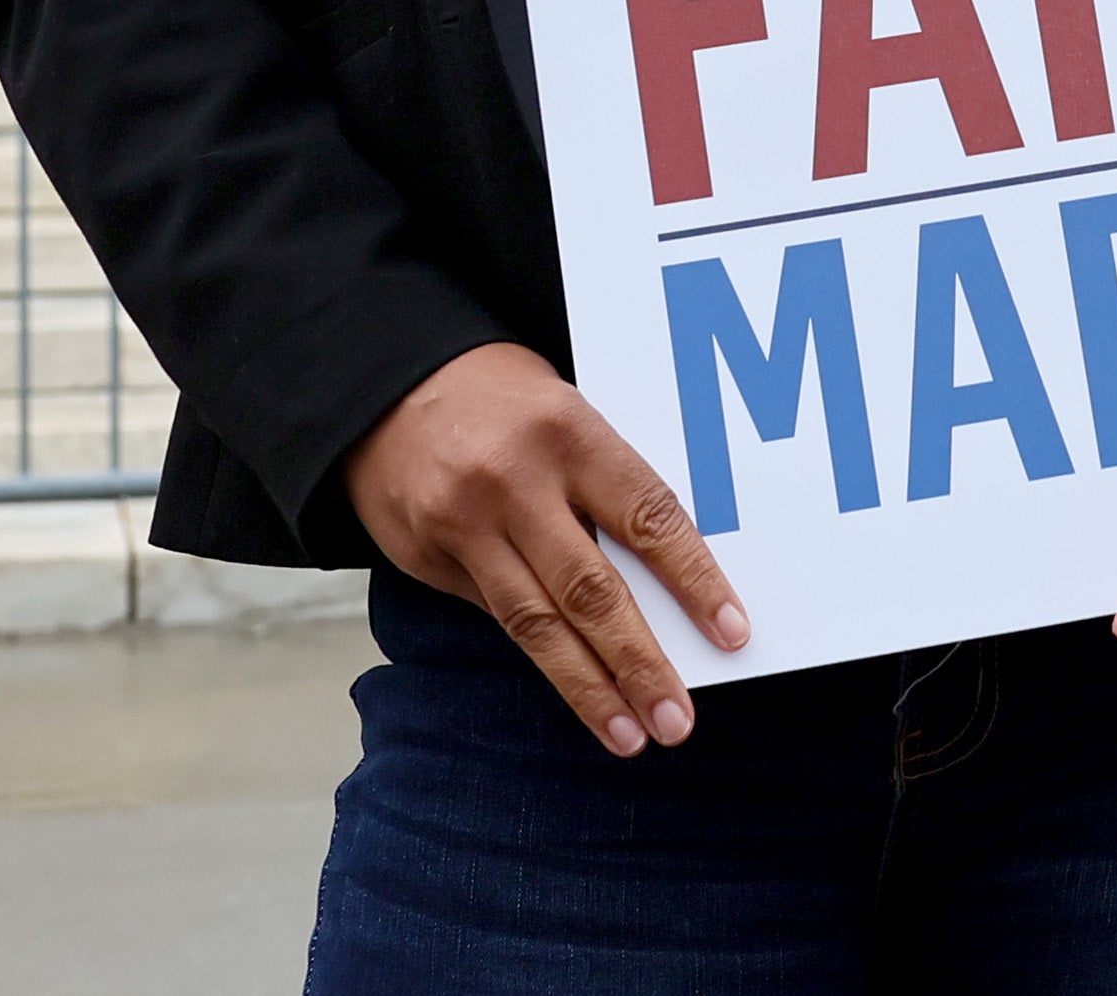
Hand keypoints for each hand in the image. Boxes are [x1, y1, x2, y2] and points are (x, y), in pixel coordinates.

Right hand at [345, 342, 746, 755]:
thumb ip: (607, 483)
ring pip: (536, 625)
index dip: (694, 580)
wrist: (384, 381)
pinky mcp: (426, 557)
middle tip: (677, 719)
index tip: (731, 634)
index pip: (647, 517)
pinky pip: (493, 616)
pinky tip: (575, 688)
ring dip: (589, 689)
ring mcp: (464, 525)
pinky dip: (539, 655)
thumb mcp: (567, 413)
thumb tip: (669, 576)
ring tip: (630, 735)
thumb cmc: (504, 398)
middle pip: (590, 590)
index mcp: (569, 434)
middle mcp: (515, 483)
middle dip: (640, 663)